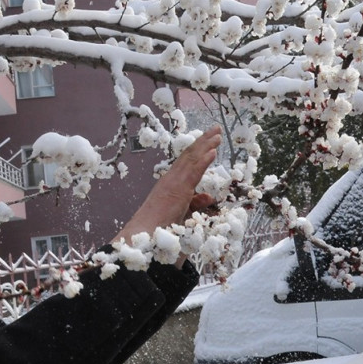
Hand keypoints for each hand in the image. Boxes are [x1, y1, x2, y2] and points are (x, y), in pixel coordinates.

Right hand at [114, 126, 221, 248]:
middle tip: (215, 129)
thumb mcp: (183, 214)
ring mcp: (174, 183)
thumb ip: (196, 204)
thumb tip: (209, 197)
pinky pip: (193, 172)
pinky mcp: (178, 190)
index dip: (198, 150)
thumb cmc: (160, 229)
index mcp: (171, 184)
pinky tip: (213, 151)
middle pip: (189, 155)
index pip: (186, 163)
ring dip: (206, 145)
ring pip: (192, 159)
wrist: (145, 234)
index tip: (209, 141)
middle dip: (203, 141)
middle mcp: (171, 179)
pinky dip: (204, 160)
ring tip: (217, 134)